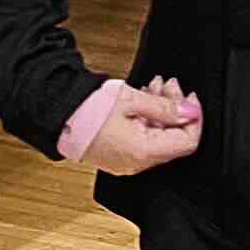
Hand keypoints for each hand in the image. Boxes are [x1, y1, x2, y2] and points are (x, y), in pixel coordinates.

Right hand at [60, 76, 205, 174]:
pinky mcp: (117, 157)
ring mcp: (126, 162)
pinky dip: (147, 122)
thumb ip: (166, 107)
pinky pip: (142, 142)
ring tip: (153, 88)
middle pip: (172, 140)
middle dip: (176, 110)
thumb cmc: (86, 108)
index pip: (187, 142)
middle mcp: (137, 163)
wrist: (56, 113)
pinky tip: (142, 102)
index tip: (190, 98)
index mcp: (143, 152)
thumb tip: (190, 111)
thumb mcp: (132, 99)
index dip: (194, 118)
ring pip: (158, 139)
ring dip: (161, 113)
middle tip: (169, 86)